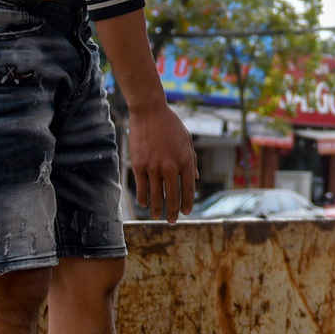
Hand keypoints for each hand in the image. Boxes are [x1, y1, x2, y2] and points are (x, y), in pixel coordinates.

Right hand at [130, 101, 197, 222]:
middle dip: (173, 211)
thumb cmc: (171, 126)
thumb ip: (191, 161)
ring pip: (156, 195)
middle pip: (172, 195)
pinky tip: (145, 204)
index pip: (188, 188)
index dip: (187, 202)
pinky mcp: (139, 165)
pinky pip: (142, 187)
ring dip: (157, 208)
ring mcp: (154, 167)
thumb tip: (195, 178)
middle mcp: (171, 166)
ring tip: (157, 217)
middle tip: (172, 221)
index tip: (186, 212)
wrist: (150, 112)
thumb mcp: (187, 141)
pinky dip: (143, 197)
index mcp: (186, 160)